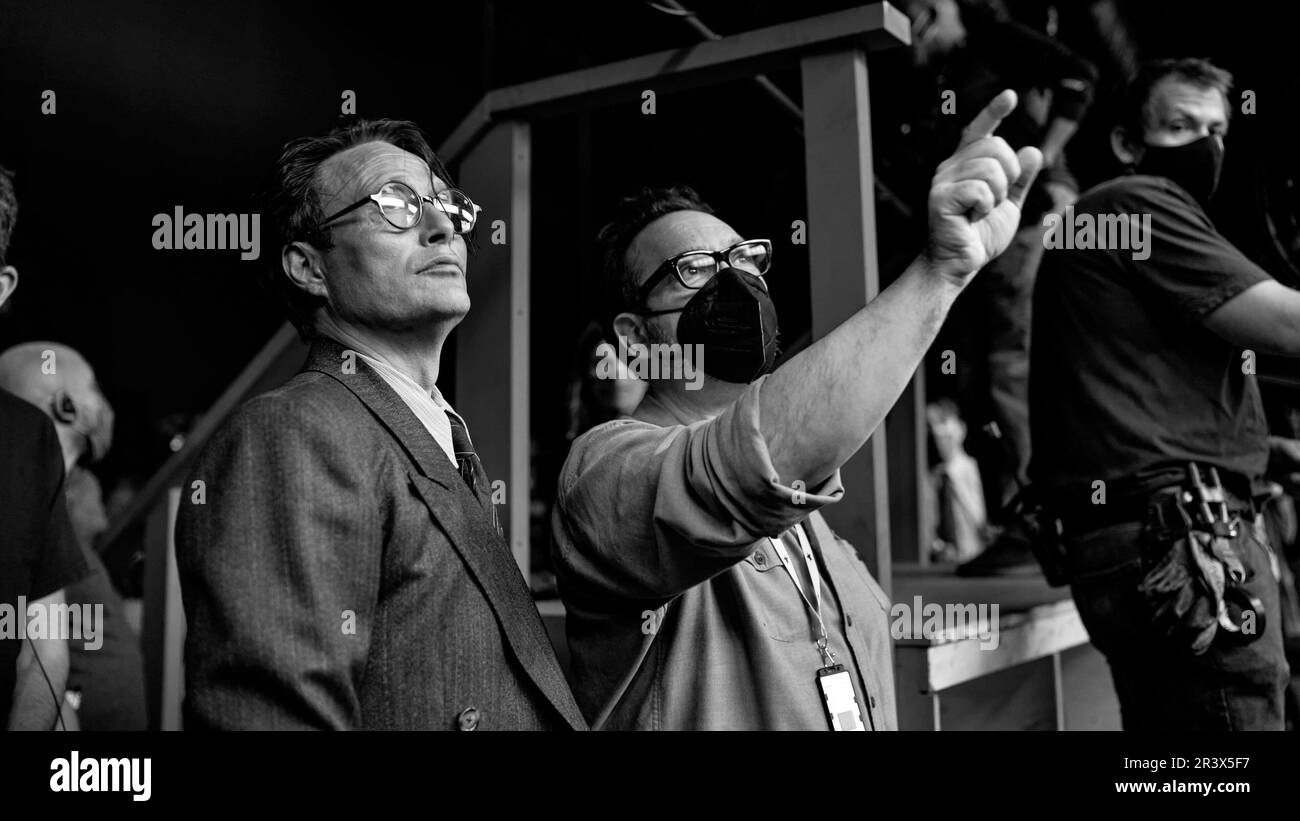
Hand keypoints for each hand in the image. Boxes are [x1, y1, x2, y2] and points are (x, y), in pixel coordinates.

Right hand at [923, 90, 1043, 283]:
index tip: (1010, 96)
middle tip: (999, 198)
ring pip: (991, 168)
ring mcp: (943, 181)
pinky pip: (980, 189)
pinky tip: (973, 218)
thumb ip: (1021, 180)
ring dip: (998, 194)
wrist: (960, 264)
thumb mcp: (1010, 205)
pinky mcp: (940, 198)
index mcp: (965, 165)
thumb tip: (1033, 151)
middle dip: (1010, 173)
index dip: (993, 112)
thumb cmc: (980, 235)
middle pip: (995, 146)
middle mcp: (950, 167)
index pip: (979, 131)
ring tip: (983, 211)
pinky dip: (986, 206)